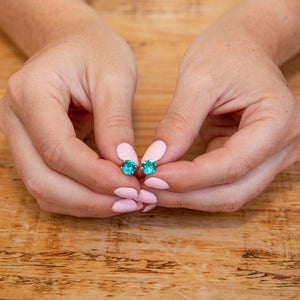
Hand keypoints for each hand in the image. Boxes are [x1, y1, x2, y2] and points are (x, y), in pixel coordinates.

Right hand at [0, 18, 142, 216]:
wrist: (73, 42)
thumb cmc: (94, 51)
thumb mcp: (114, 77)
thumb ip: (116, 123)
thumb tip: (126, 167)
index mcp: (31, 93)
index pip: (58, 149)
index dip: (96, 176)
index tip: (133, 187)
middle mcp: (16, 120)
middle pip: (44, 179)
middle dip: (92, 200)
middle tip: (134, 201)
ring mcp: (21, 138)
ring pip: (45, 189)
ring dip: (87, 204)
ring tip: (128, 202)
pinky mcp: (34, 149)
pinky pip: (52, 185)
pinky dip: (80, 197)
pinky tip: (110, 196)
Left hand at [141, 2, 299, 211]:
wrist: (242, 47)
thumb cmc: (226, 53)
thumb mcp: (198, 80)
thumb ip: (178, 123)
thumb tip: (154, 161)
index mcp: (278, 121)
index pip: (231, 165)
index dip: (188, 178)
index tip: (150, 177)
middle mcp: (282, 146)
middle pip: (233, 191)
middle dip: (186, 196)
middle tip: (147, 191)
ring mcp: (268, 156)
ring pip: (228, 195)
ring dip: (188, 197)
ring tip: (152, 190)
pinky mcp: (250, 159)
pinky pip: (221, 185)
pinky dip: (192, 189)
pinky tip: (166, 183)